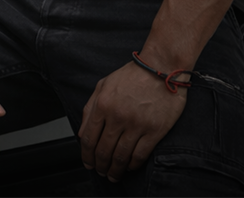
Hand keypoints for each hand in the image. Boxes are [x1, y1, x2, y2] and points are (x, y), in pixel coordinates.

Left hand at [78, 61, 187, 181]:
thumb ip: (89, 109)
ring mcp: (136, 125)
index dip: (87, 156)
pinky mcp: (154, 131)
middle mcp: (117, 117)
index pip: (89, 139)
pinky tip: (130, 167)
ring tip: (113, 175)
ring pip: (121, 156)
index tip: (88, 163)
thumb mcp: (102, 85)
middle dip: (100, 166)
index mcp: (102, 105)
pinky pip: (140, 154)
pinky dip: (133, 165)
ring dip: (115, 170)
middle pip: (103, 151)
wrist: (160, 68)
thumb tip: (82, 133)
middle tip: (101, 172)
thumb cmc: (132, 75)